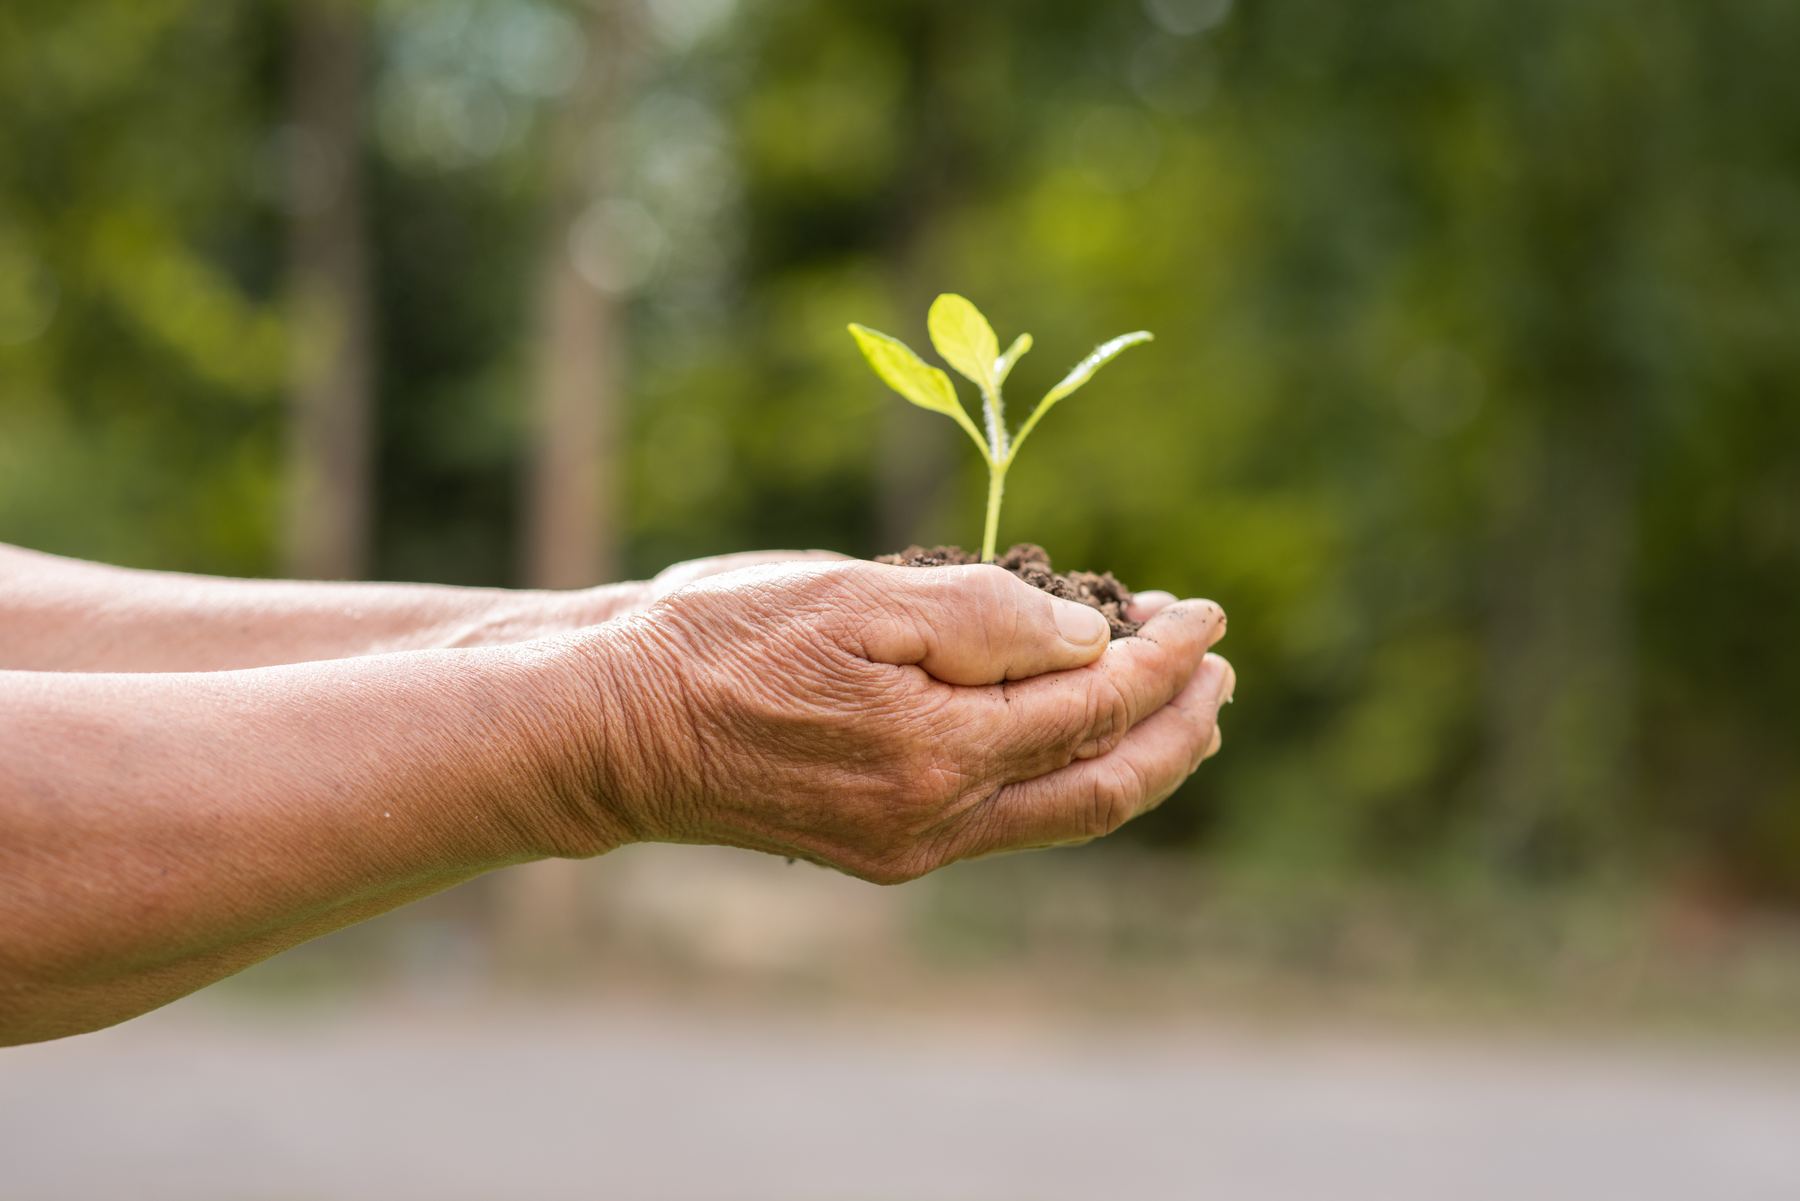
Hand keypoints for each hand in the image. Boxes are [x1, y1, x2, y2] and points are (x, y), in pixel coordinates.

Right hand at [567, 560, 1231, 881]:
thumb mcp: (854, 595)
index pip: (1098, 703)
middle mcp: (939, 819)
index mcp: (940, 751)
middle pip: (1105, 785)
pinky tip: (1072, 731)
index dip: (1166, 657)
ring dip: (1134, 758)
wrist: (615, 728)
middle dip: (1180, 727)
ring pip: (1063, 813)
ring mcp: (913, 844)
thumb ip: (984, 617)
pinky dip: (1064, 771)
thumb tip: (1092, 640)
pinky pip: (1009, 818)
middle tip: (1220, 670)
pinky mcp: (886, 849)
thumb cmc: (719, 640)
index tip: (1206, 614)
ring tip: (1179, 707)